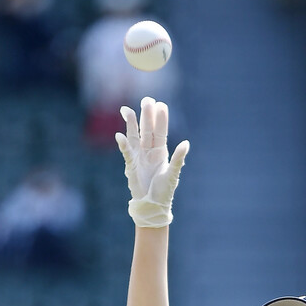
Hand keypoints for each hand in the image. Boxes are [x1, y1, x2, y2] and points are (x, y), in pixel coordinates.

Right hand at [115, 98, 188, 227]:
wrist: (152, 206)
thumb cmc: (164, 191)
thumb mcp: (172, 174)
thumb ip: (178, 158)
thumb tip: (186, 143)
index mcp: (161, 151)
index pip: (160, 131)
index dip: (160, 119)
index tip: (161, 105)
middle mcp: (149, 151)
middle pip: (146, 129)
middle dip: (146, 115)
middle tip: (146, 100)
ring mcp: (139, 156)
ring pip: (134, 136)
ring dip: (131, 123)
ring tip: (126, 110)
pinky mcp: (130, 165)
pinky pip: (126, 152)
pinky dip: (123, 144)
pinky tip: (119, 135)